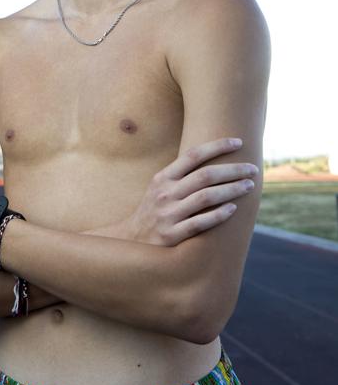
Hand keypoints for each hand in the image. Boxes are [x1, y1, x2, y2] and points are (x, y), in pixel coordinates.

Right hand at [127, 138, 258, 246]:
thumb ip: (182, 175)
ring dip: (232, 190)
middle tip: (252, 168)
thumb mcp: (160, 188)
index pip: (193, 155)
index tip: (238, 143)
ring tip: (249, 186)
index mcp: (163, 178)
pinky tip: (233, 209)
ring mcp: (168, 215)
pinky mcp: (172, 235)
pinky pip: (200, 223)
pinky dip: (218, 215)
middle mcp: (165, 193)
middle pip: (205, 176)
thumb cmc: (155, 210)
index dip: (217, 146)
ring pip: (206, 197)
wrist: (132, 241)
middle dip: (233, 170)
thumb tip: (216, 158)